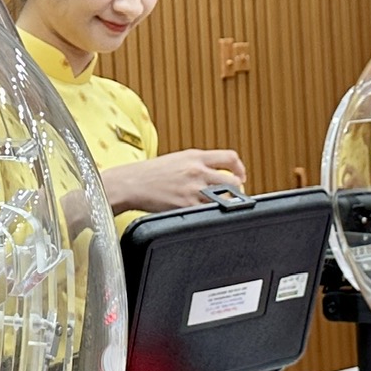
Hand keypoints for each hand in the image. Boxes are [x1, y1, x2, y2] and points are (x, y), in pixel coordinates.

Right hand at [100, 149, 248, 215]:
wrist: (130, 183)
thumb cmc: (150, 173)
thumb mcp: (176, 159)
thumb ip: (197, 163)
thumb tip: (215, 173)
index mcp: (195, 156)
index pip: (230, 157)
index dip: (240, 168)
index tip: (240, 176)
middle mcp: (196, 171)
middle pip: (233, 181)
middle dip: (236, 191)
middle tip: (231, 197)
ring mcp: (192, 189)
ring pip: (224, 199)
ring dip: (225, 204)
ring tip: (218, 206)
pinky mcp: (185, 206)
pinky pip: (208, 212)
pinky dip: (210, 214)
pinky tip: (203, 214)